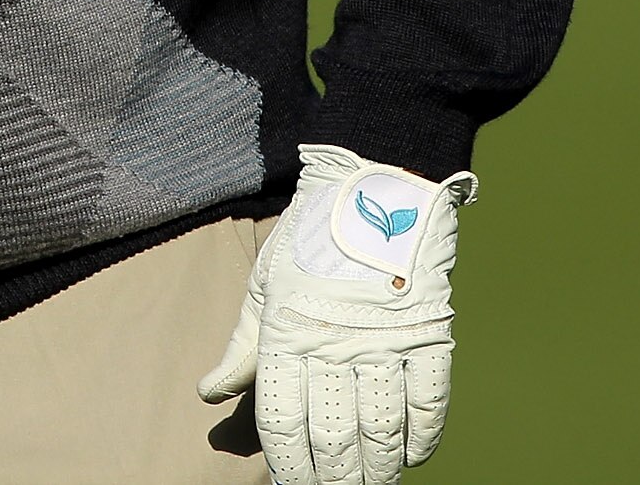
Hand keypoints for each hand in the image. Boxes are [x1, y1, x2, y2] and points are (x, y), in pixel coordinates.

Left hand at [199, 145, 478, 484]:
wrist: (374, 185)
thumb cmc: (310, 239)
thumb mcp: (266, 285)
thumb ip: (243, 347)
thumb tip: (210, 394)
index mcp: (287, 332)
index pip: (282, 421)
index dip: (287, 465)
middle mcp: (334, 342)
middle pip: (333, 436)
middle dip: (333, 478)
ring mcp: (386, 339)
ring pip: (381, 430)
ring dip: (378, 468)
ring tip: (372, 483)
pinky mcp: (430, 332)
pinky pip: (428, 402)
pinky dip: (422, 437)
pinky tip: (412, 455)